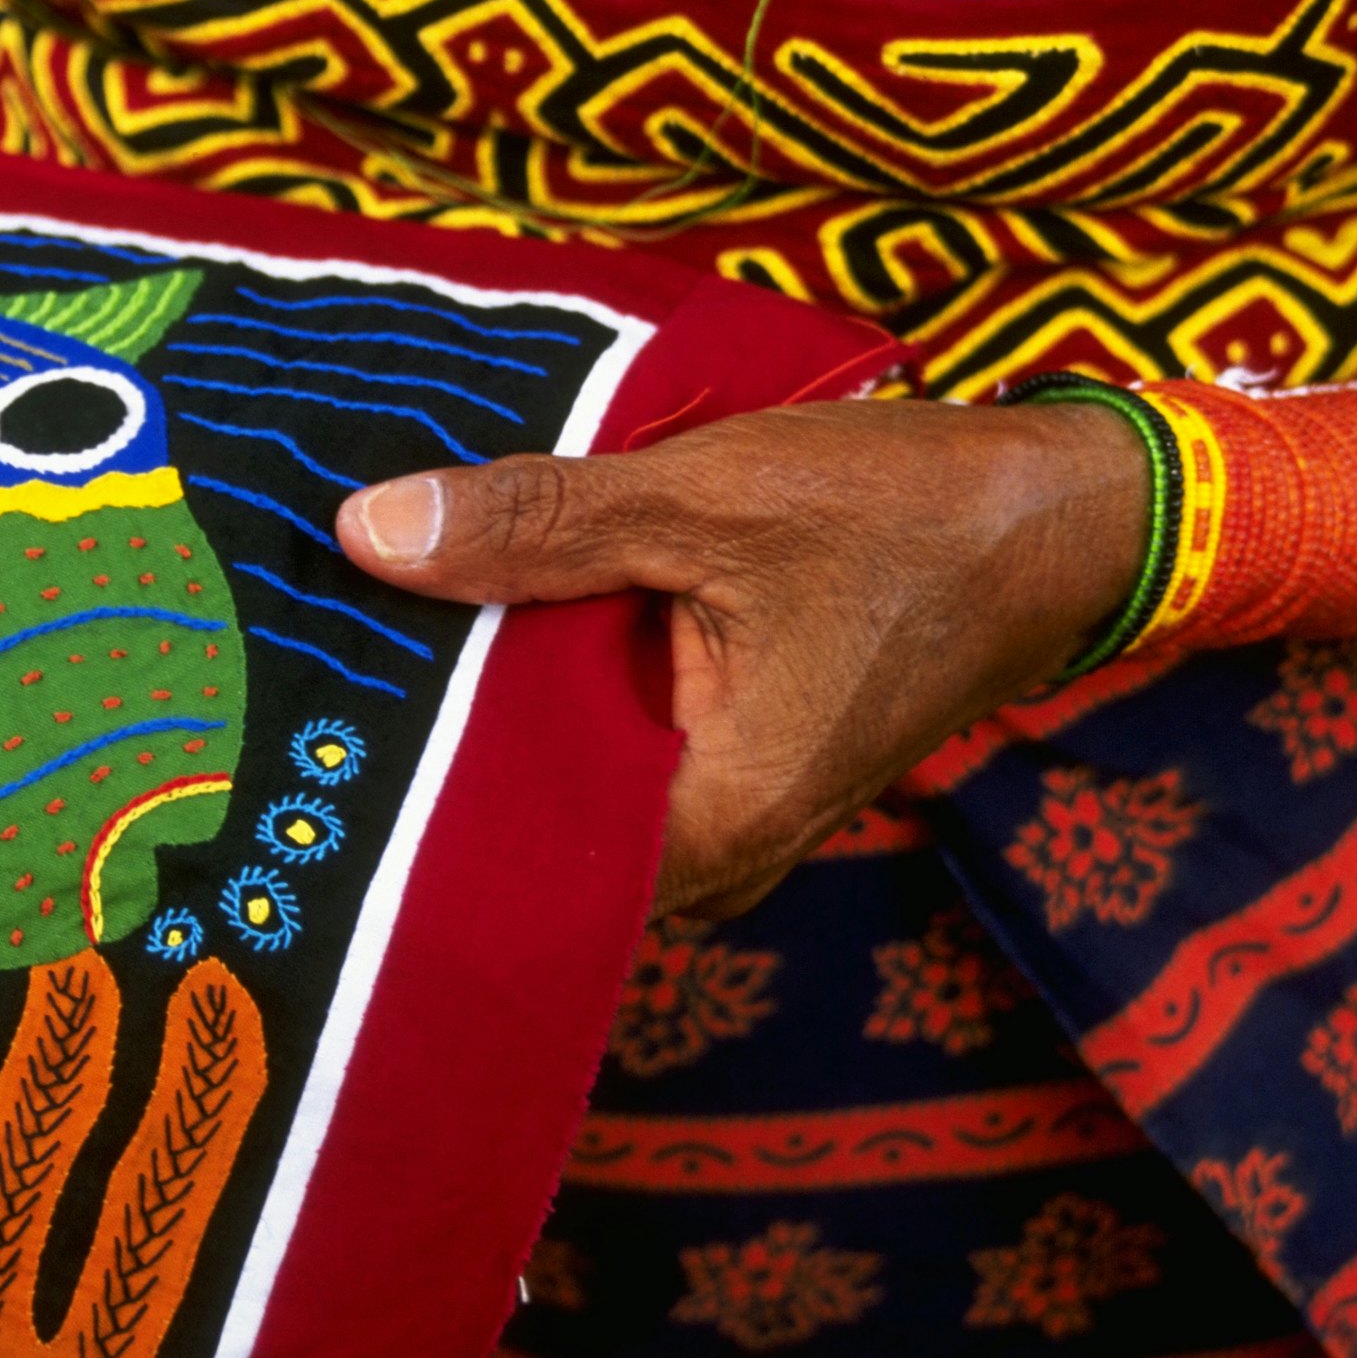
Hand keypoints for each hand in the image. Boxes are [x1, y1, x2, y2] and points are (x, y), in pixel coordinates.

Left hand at [335, 400, 1147, 918]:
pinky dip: (549, 695)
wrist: (1058, 519)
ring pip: (564, 785)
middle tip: (299, 670)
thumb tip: (370, 534)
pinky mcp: (732, 771)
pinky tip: (468, 626)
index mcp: (713, 828)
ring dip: (487, 713)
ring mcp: (727, 822)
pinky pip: (608, 752)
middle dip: (428, 747)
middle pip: (527, 826)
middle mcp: (715, 861)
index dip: (403, 791)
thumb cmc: (902, 515)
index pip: (511, 861)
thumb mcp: (706, 495)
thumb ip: (539, 522)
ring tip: (356, 642)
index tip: (299, 729)